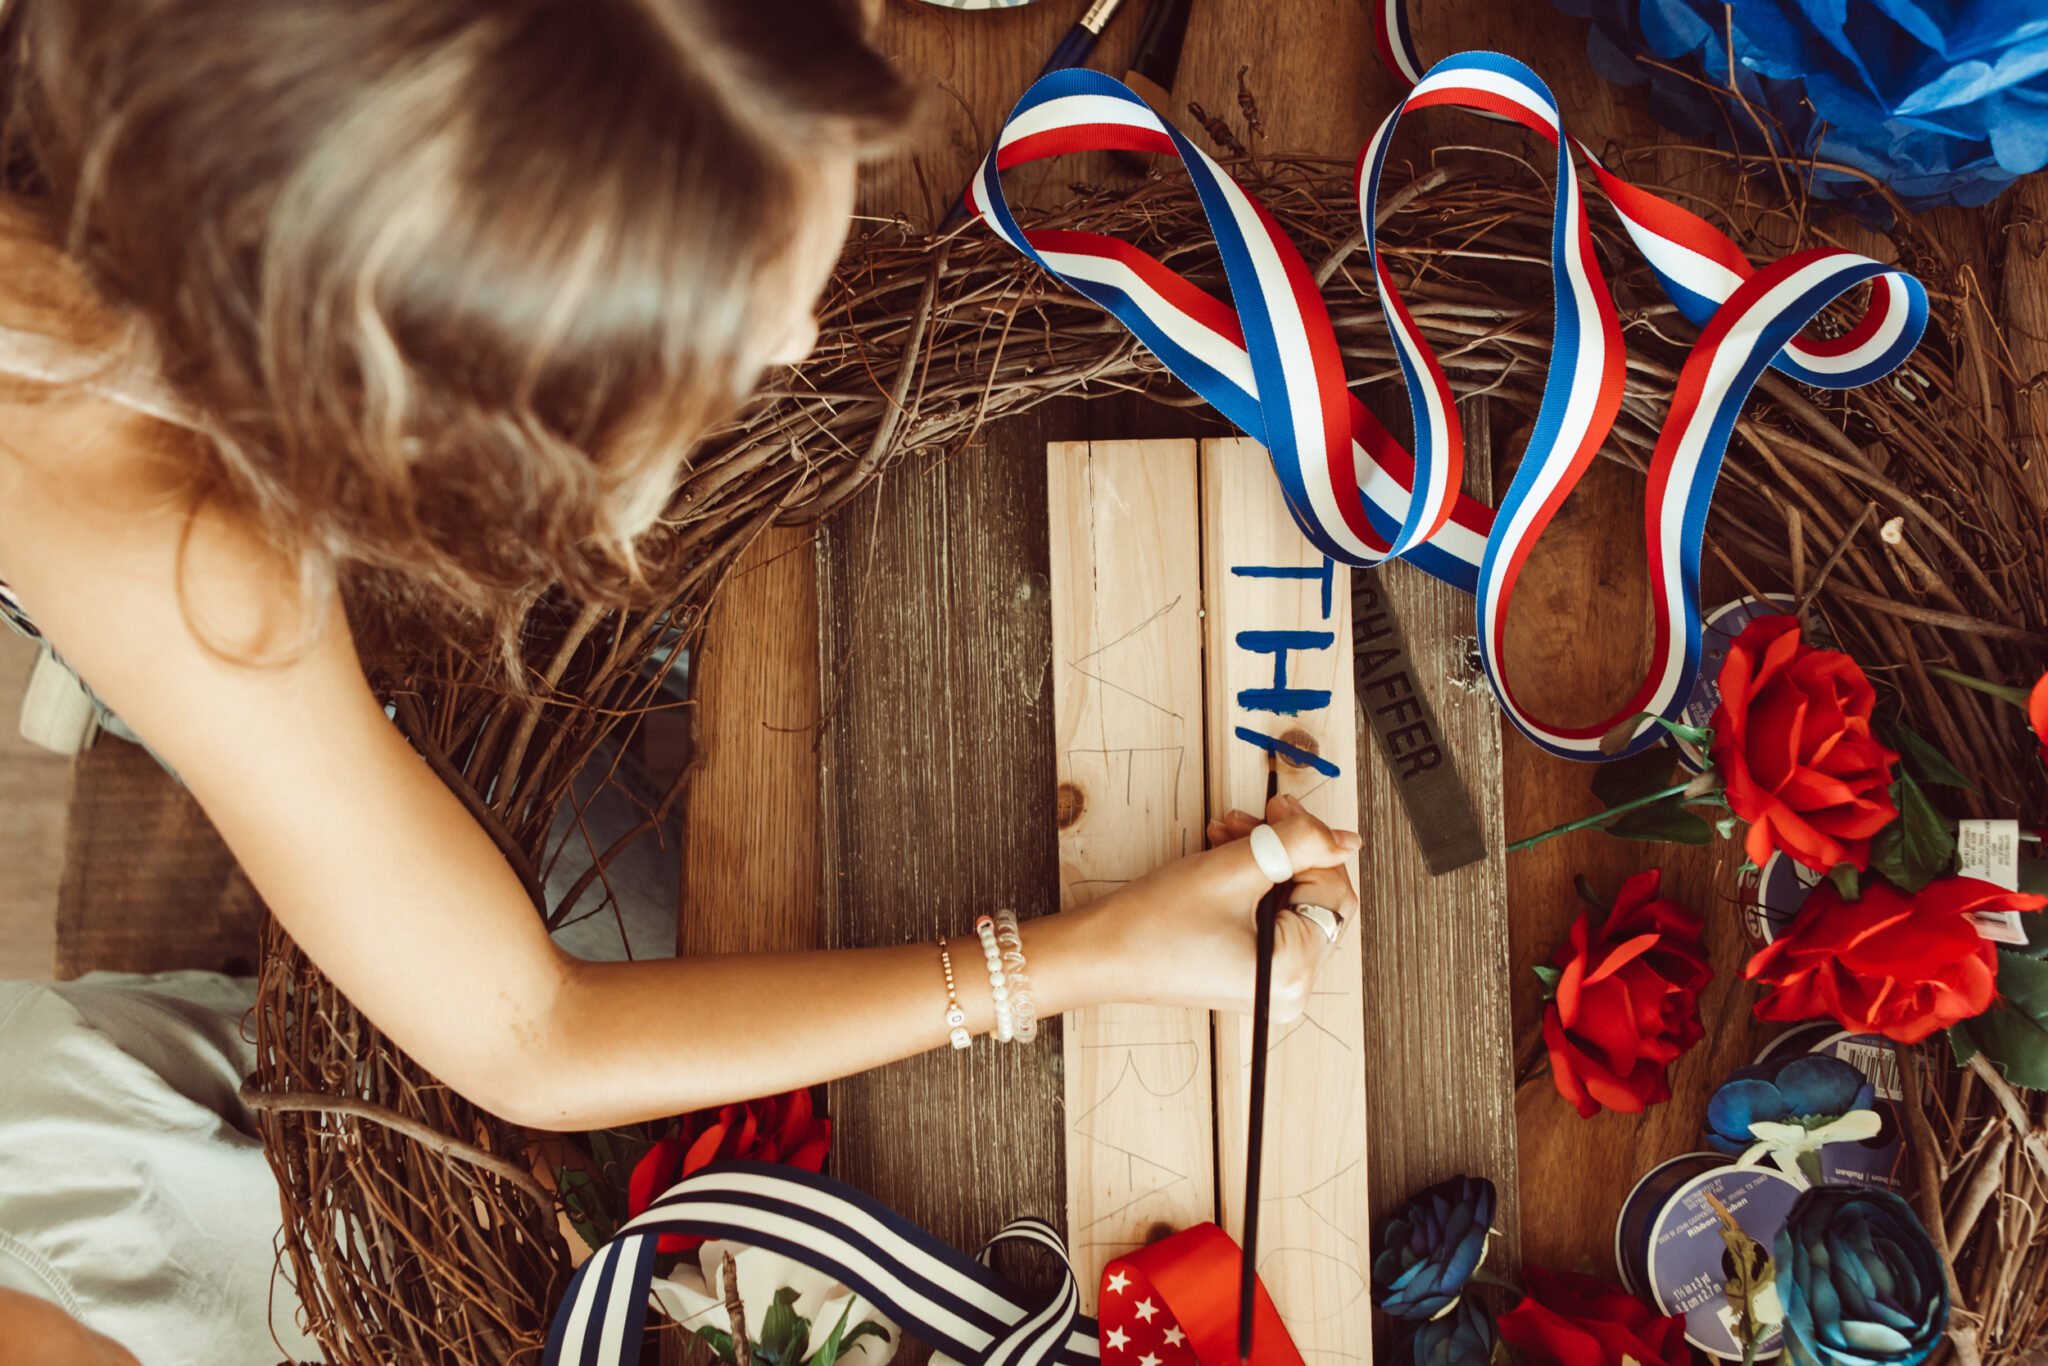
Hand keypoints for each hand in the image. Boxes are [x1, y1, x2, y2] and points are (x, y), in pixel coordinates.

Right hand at [1092, 793, 1360, 1020]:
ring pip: (1288, 901)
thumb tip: (1344, 838)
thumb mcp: (1234, 869)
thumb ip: (1298, 845)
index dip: (1312, 841)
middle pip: (1313, 896)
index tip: (1284, 808)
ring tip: (1228, 834)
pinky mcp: (1251, 973)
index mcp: (1293, 970)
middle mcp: (1290, 986)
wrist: (1100, 954)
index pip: (1332, 890)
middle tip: (1255, 817)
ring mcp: (1271, 982)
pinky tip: (1224, 856)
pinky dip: (1252, 883)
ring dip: (1264, 858)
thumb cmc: (1154, 925)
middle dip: (1285, 848)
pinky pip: (1269, 917)